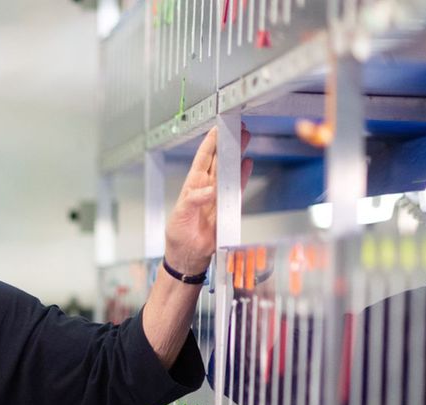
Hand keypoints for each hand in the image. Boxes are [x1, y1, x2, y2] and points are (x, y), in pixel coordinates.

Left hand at [164, 125, 254, 275]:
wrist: (189, 256)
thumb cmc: (178, 237)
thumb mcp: (180, 216)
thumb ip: (194, 201)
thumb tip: (210, 190)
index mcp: (191, 186)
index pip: (202, 159)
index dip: (210, 143)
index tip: (217, 128)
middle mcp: (206, 188)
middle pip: (219, 160)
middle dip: (227, 143)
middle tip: (236, 127)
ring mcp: (218, 196)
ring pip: (230, 170)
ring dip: (237, 155)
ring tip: (245, 138)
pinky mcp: (228, 207)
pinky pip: (237, 188)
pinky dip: (243, 176)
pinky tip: (247, 163)